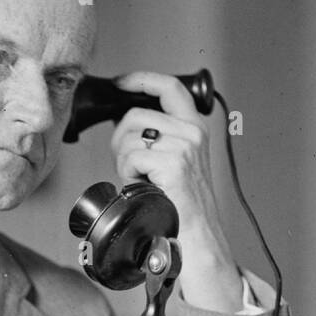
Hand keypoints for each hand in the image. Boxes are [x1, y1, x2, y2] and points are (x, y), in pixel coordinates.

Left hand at [110, 70, 242, 311]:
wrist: (196, 236)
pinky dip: (127, 173)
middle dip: (120, 138)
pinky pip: (131, 156)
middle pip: (136, 114)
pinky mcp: (174, 163)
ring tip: (138, 180)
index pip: (169, 88)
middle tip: (127, 164)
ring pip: (129, 135)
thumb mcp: (173, 162)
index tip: (121, 82)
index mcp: (194, 128)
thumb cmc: (180, 205)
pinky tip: (141, 186)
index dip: (141, 79)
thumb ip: (157, 138)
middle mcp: (192, 132)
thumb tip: (124, 123)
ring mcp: (185, 146)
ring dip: (123, 160)